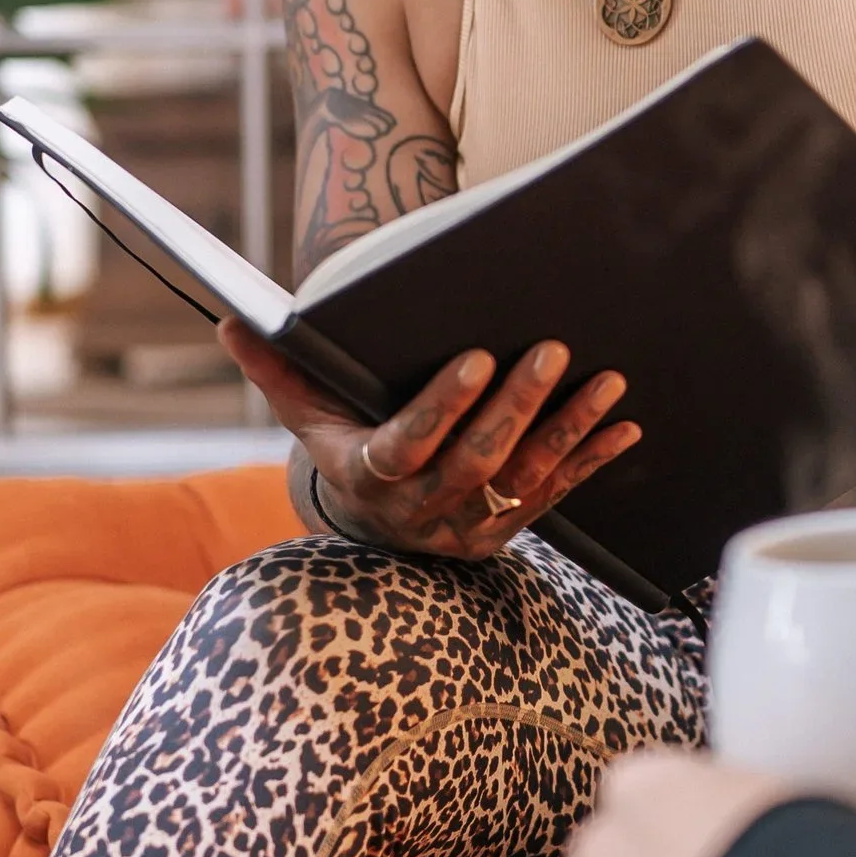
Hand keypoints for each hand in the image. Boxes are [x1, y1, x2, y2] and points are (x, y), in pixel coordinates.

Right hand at [220, 324, 639, 560]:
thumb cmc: (343, 441)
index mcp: (371, 476)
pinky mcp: (505, 533)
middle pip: (477, 459)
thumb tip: (228, 323)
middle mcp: (420, 512)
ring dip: (568, 430)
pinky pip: (556, 497)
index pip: (409, 444)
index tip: (479, 357)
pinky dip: (593, 461)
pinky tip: (627, 427)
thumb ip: (276, 368)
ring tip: (607, 380)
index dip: (445, 406)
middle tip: (550, 348)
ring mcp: (467, 529)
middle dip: (518, 405)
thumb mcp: (306, 411)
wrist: (373, 518)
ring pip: (523, 479)